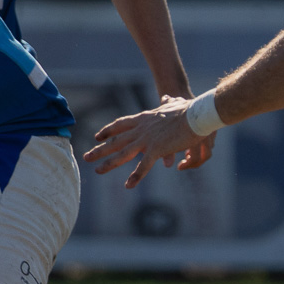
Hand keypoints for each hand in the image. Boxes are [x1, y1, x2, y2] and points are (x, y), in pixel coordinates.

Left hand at [82, 96, 209, 186]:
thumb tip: (167, 98)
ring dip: (109, 163)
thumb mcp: (175, 104)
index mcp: (144, 119)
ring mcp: (147, 140)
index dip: (108, 131)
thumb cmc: (190, 109)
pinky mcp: (156, 149)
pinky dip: (135, 177)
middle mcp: (141, 129)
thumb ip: (168, 103)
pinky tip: (128, 185)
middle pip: (116, 140)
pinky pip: (143, 166)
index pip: (121, 124)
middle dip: (100, 149)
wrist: (197, 114)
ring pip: (123, 153)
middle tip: (86, 156)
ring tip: (97, 170)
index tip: (97, 136)